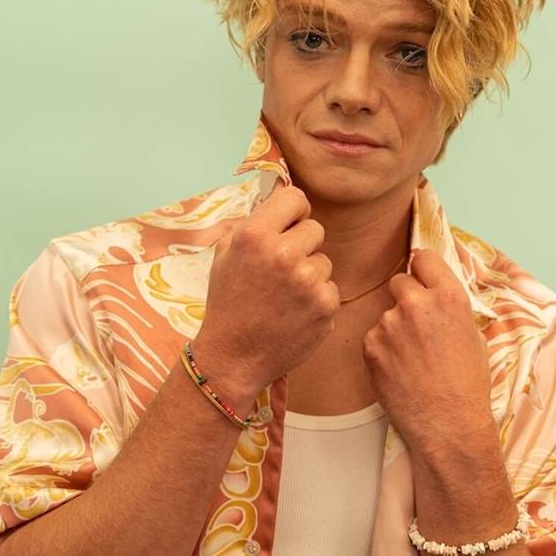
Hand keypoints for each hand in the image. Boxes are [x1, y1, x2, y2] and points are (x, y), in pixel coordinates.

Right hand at [194, 184, 336, 399]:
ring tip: (284, 297)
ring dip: (309, 275)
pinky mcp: (326, 305)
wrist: (233, 357)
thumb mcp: (225, 255)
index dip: (293, 212)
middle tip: (281, 270)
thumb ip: (252, 225)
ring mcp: (308, 281)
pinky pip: (330, 288)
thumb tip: (279, 204)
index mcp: (255, 235)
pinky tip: (294, 313)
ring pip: (324, 261)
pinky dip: (317, 300)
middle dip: (301, 245)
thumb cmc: (227, 304)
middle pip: (315, 229)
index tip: (289, 225)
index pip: (295, 197)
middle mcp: (284, 254)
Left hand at [361, 248, 492, 449]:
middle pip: (399, 282)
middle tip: (416, 327)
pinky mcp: (371, 346)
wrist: (449, 425)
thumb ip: (451, 309)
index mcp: (449, 296)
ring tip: (412, 360)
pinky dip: (382, 351)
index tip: (421, 278)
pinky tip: (400, 371)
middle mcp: (417, 303)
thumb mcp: (474, 336)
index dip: (422, 270)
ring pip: (385, 314)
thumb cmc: (468, 386)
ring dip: (394, 329)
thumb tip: (436, 295)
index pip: (423, 258)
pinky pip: (374, 338)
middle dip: (406, 299)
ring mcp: (390, 324)